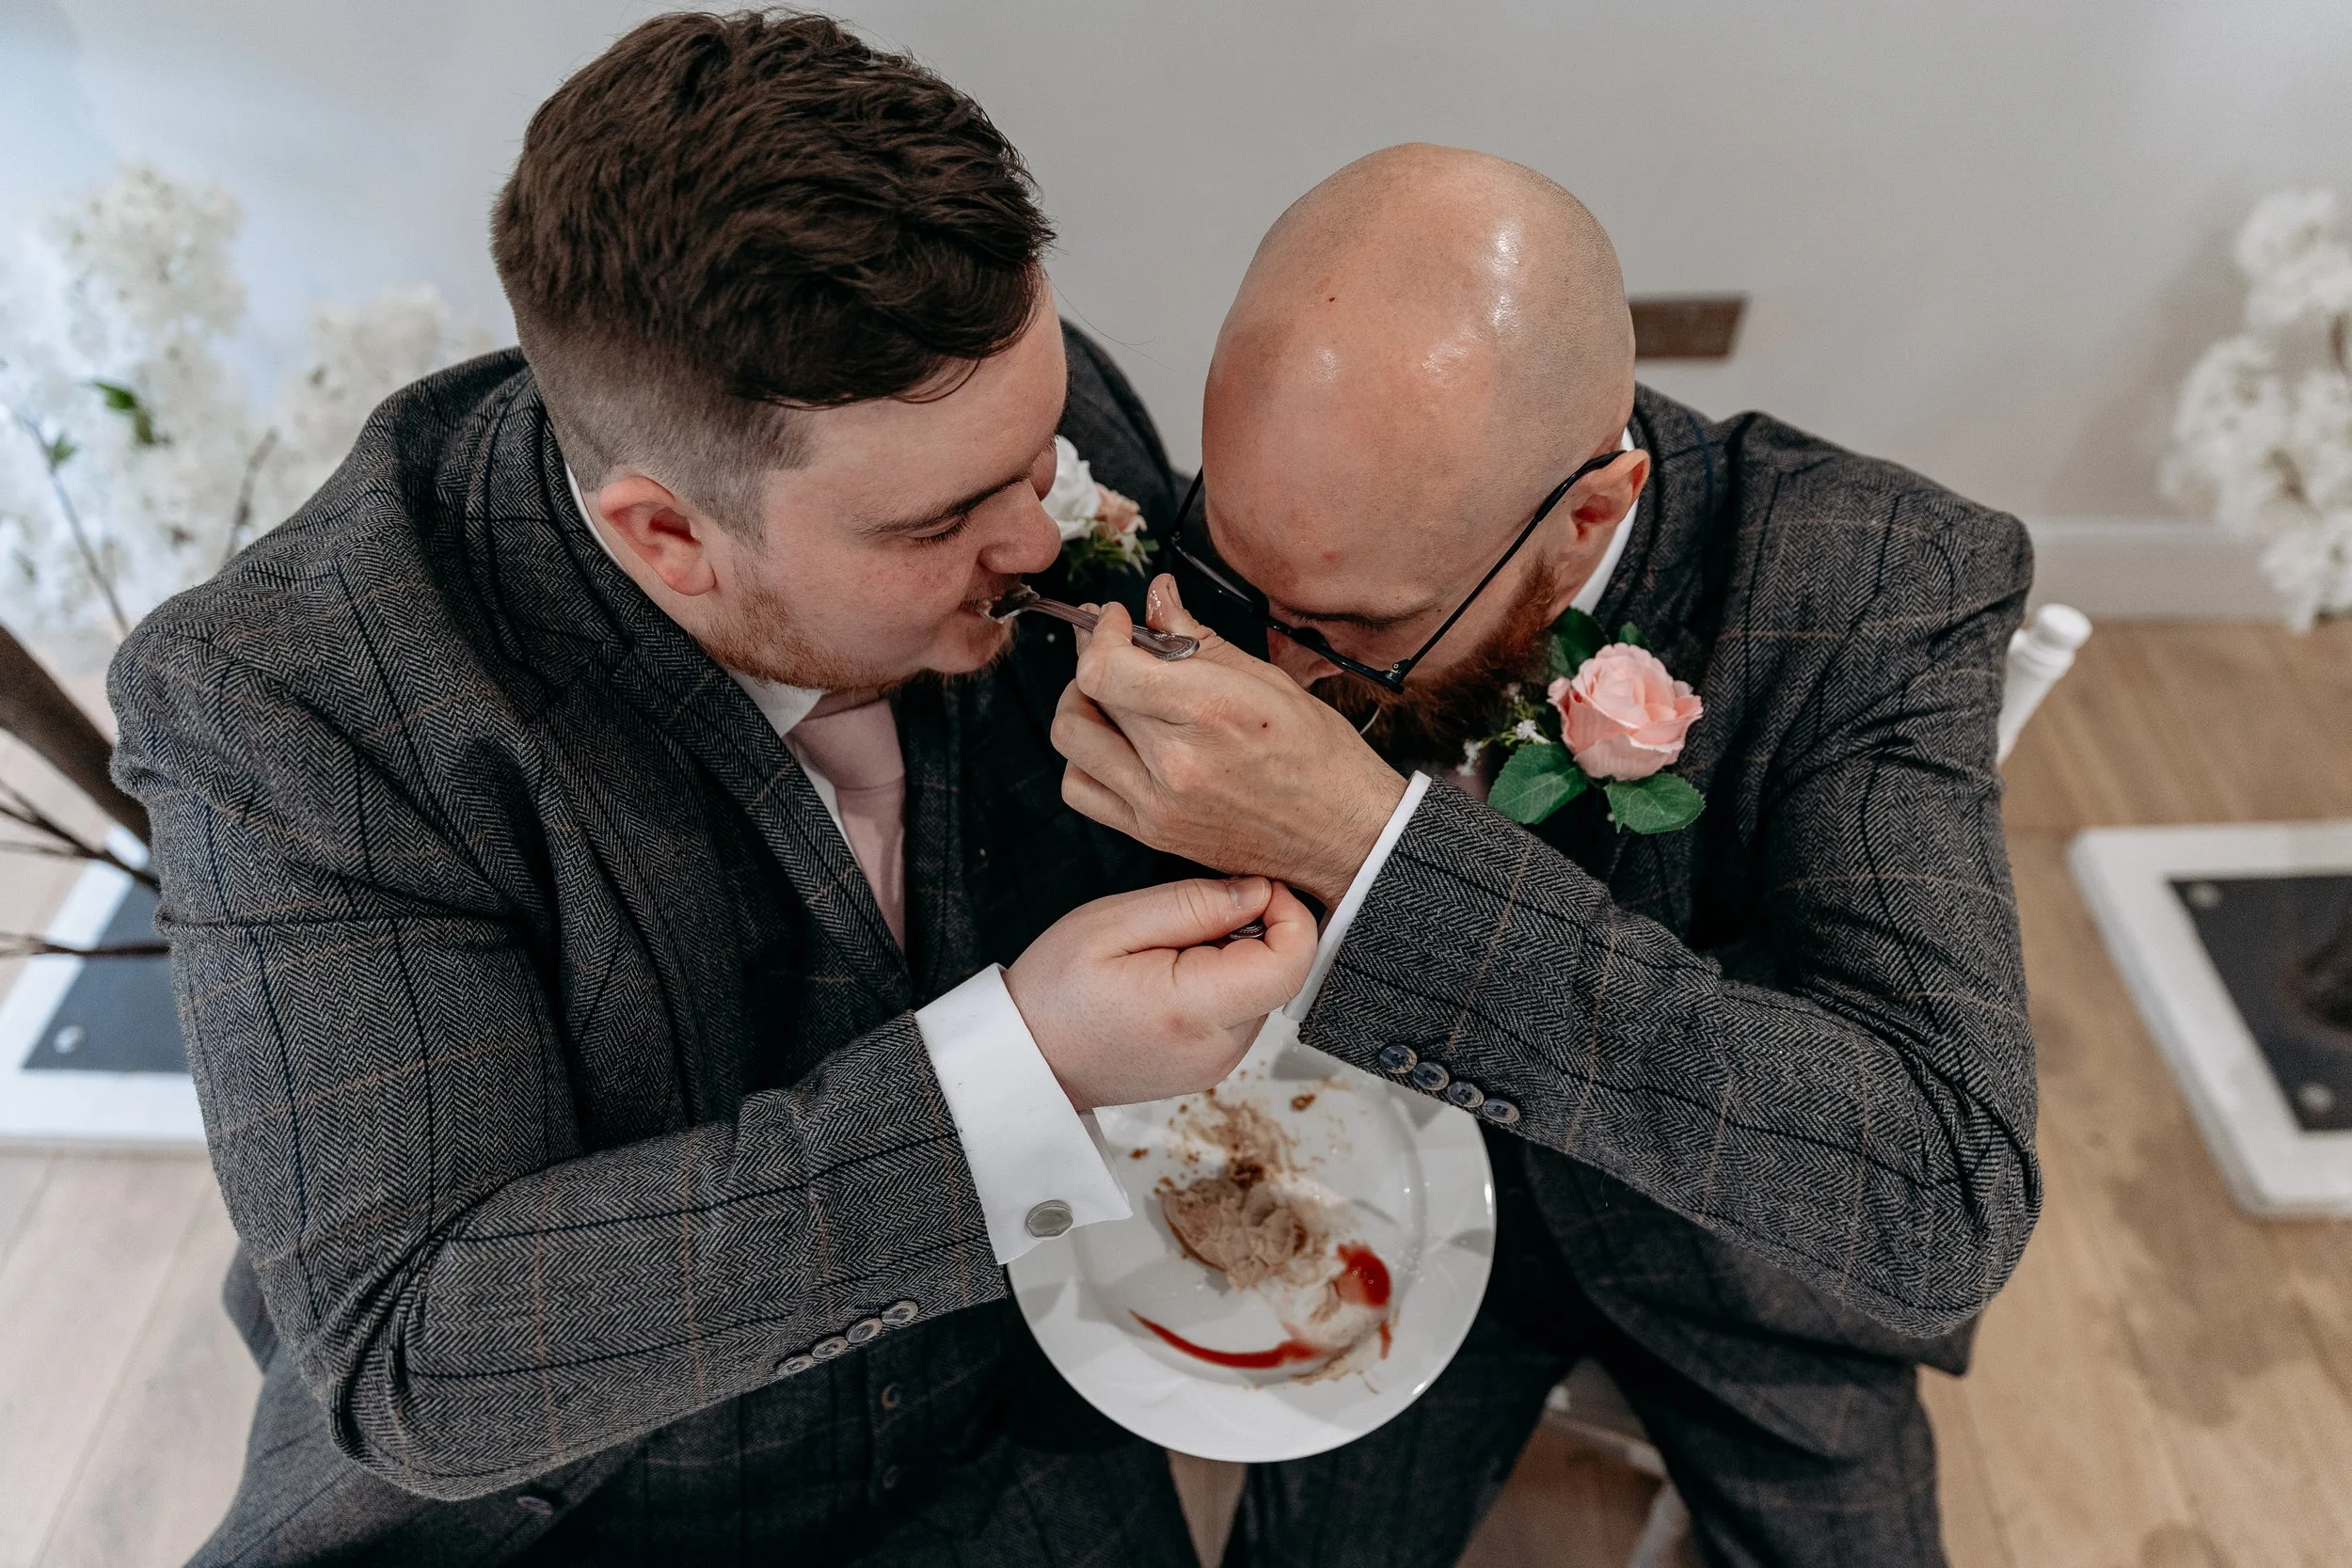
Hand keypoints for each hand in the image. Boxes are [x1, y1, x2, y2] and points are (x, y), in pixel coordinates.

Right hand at [1005, 875, 1316, 1109]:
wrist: (1025, 1060)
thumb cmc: (1054, 990)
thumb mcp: (1112, 922)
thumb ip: (1193, 904)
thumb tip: (1259, 892)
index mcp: (1192, 1010)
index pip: (1291, 964)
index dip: (1289, 915)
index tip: (1253, 888)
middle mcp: (1217, 1049)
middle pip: (1280, 976)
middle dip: (1253, 932)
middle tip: (1184, 920)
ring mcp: (1217, 1065)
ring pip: (1261, 991)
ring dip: (1233, 959)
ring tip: (1165, 952)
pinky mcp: (1210, 1068)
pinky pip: (1239, 1013)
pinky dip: (1219, 984)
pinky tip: (1167, 977)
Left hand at [1052, 576, 1406, 905]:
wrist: (1343, 832)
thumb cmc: (1318, 756)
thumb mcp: (1266, 679)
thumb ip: (1197, 639)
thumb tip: (1158, 598)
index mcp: (1210, 710)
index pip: (1106, 668)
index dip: (1099, 635)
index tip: (1116, 621)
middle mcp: (1177, 762)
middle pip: (1088, 694)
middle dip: (1091, 657)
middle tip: (1112, 646)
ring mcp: (1159, 803)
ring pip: (1072, 740)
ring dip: (1081, 706)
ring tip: (1110, 695)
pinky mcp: (1153, 833)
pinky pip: (1081, 789)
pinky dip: (1083, 759)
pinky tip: (1114, 744)